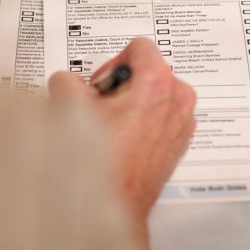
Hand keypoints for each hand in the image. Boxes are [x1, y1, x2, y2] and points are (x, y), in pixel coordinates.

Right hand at [49, 38, 195, 249]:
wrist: (115, 203)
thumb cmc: (101, 160)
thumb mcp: (70, 106)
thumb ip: (66, 79)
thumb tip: (68, 81)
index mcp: (158, 82)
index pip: (139, 46)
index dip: (113, 63)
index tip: (102, 86)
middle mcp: (178, 99)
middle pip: (148, 70)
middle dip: (123, 85)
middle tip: (104, 108)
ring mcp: (182, 121)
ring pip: (154, 93)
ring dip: (133, 103)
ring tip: (114, 126)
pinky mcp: (180, 139)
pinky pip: (161, 114)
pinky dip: (144, 120)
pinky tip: (125, 139)